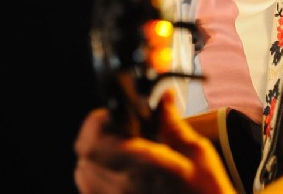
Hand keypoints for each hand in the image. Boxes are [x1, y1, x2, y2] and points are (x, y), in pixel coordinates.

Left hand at [74, 90, 236, 193]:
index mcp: (142, 167)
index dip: (96, 123)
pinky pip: (92, 192)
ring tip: (122, 149)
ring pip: (84, 176)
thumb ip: (173, 123)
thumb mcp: (198, 153)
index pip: (93, 144)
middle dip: (97, 136)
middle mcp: (123, 189)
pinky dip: (98, 177)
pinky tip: (123, 170)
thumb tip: (163, 97)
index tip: (113, 114)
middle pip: (84, 157)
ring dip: (95, 157)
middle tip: (121, 129)